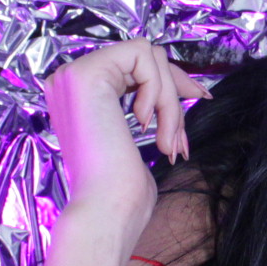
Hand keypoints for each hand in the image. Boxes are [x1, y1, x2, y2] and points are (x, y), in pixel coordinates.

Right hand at [43, 41, 206, 265]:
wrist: (106, 210)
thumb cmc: (121, 189)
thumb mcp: (136, 134)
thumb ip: (144, 102)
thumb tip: (183, 82)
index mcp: (76, 94)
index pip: (133, 65)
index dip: (169, 81)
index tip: (200, 97)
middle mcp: (66, 79)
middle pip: (142, 57)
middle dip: (172, 95)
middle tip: (179, 141)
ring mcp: (72, 74)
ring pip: (146, 55)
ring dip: (168, 100)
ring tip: (167, 142)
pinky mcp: (86, 73)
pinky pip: (143, 56)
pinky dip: (158, 91)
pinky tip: (142, 125)